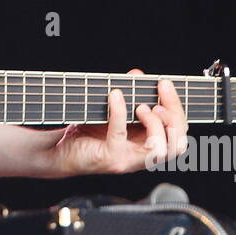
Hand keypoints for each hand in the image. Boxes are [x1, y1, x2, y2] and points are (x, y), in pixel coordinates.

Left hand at [46, 68, 187, 176]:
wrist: (57, 151)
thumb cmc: (85, 133)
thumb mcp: (111, 110)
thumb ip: (127, 93)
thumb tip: (137, 74)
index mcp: (146, 144)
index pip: (178, 132)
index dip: (177, 108)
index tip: (165, 84)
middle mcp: (141, 156)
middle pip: (176, 143)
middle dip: (173, 115)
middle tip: (160, 93)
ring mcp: (127, 160)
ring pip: (158, 150)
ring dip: (155, 124)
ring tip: (141, 106)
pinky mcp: (110, 159)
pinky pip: (119, 136)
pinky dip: (119, 113)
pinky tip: (114, 96)